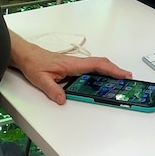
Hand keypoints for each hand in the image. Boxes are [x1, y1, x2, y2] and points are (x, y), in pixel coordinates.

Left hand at [9, 31, 130, 103]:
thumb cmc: (33, 64)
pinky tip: (103, 78)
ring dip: (109, 70)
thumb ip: (52, 90)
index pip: (96, 65)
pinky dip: (101, 71)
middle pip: (101, 63)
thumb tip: (63, 100)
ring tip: (120, 79)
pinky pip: (90, 68)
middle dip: (116, 70)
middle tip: (128, 78)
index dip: (111, 70)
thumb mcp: (41, 79)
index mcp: (72, 64)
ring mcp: (75, 64)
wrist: (26, 55)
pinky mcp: (72, 66)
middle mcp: (76, 62)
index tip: (123, 75)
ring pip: (97, 65)